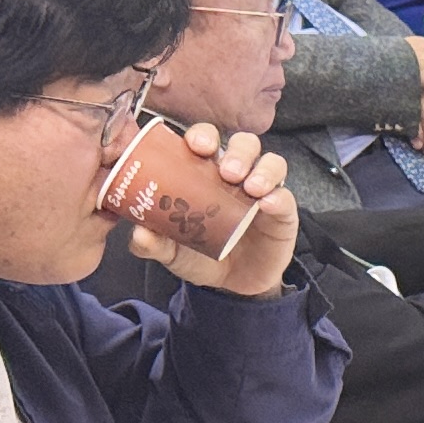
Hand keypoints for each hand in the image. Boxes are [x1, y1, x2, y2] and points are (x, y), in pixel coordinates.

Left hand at [135, 125, 296, 296]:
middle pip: (243, 144)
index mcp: (206, 174)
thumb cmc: (200, 255)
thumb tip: (138, 232)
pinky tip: (267, 205)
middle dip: (237, 151)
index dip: (203, 136)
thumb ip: (152, 243)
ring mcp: (262, 192)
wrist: (231, 286)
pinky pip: (285, 197)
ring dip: (261, 169)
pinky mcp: (283, 212)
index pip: (207, 142)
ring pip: (271, 162)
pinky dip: (278, 197)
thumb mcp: (171, 251)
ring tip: (250, 187)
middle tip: (227, 171)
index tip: (195, 145)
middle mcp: (237, 176)